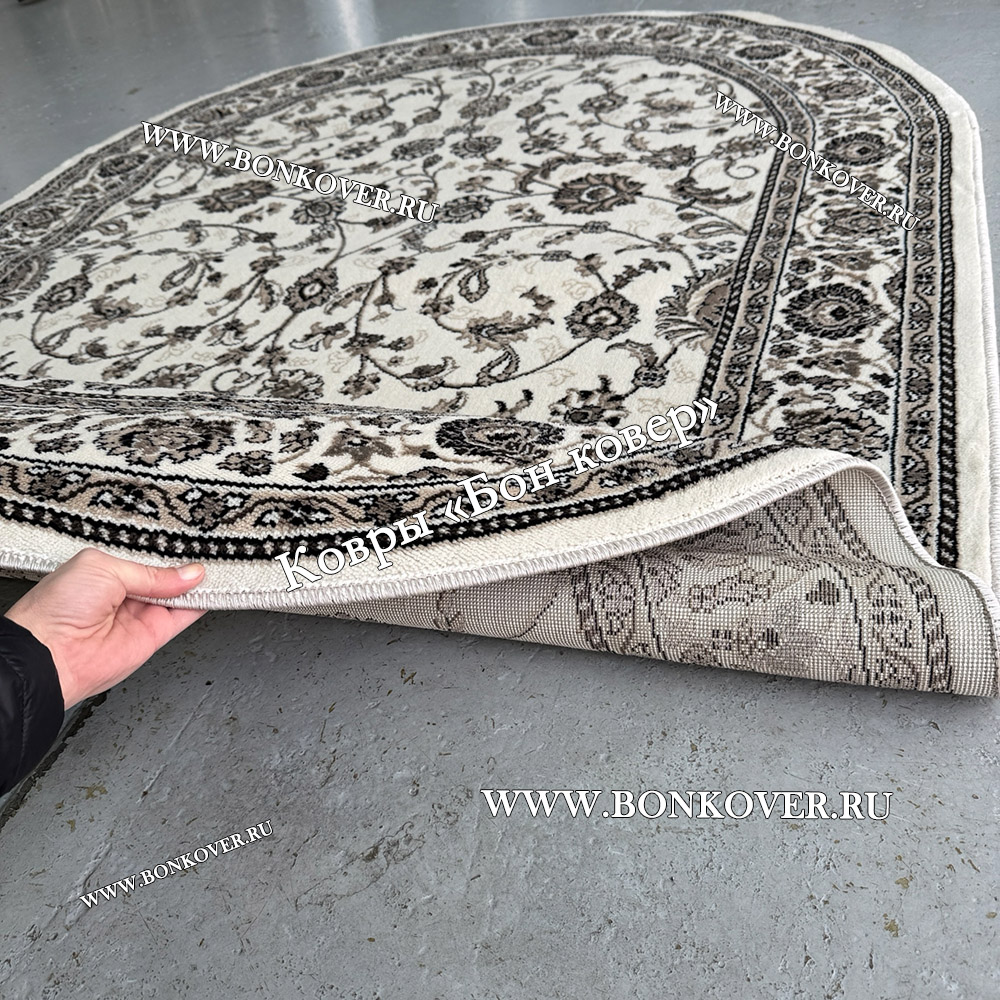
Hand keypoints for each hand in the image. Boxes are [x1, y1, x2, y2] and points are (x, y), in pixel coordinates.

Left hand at [3, 548, 206, 709]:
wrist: (50, 654)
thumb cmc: (57, 608)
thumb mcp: (105, 568)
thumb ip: (151, 572)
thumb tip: (188, 573)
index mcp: (107, 570)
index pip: (148, 556)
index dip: (170, 550)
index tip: (192, 542)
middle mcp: (125, 593)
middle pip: (168, 575)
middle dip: (187, 564)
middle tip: (209, 551)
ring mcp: (141, 614)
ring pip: (181, 595)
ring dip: (199, 583)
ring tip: (220, 566)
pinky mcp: (154, 635)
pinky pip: (186, 616)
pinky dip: (204, 604)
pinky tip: (215, 589)